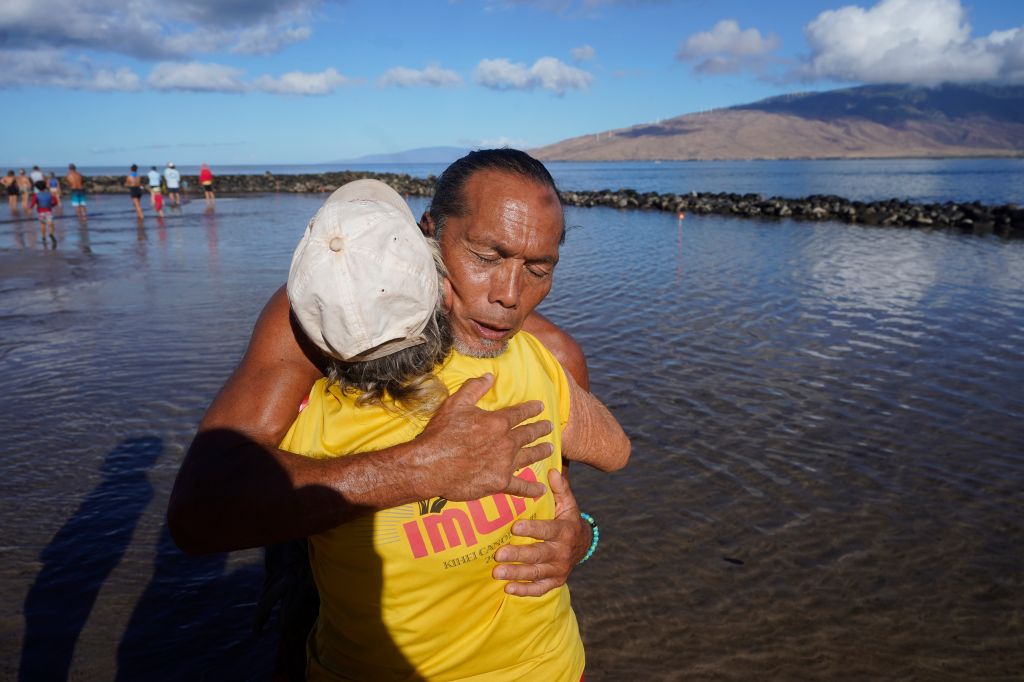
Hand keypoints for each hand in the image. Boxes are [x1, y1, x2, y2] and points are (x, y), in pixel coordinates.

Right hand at [412, 374, 552, 500]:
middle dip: (540, 429)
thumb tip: (489, 376)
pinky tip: (540, 489)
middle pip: (528, 434)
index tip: (540, 407)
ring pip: (529, 457)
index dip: (531, 409)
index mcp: (497, 422)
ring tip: (550, 449)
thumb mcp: (455, 404)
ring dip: (540, 452)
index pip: (519, 413)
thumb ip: (474, 388)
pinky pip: (519, 486)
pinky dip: (531, 489)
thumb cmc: (441, 433)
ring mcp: (505, 464)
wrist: (430, 465)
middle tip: (549, 427)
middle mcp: (506, 442)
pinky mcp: (499, 483)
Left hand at [491, 468, 590, 596]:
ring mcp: (558, 569)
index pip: (547, 530)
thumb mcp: (568, 504)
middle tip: (498, 555)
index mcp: (564, 531)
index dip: (532, 529)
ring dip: (516, 574)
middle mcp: (561, 552)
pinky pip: (539, 589)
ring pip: (536, 573)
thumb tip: (552, 470)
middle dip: (518, 555)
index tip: (514, 527)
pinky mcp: (555, 582)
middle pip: (538, 555)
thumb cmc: (568, 520)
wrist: (583, 545)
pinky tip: (508, 589)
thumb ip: (560, 488)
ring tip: (497, 572)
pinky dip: (524, 591)